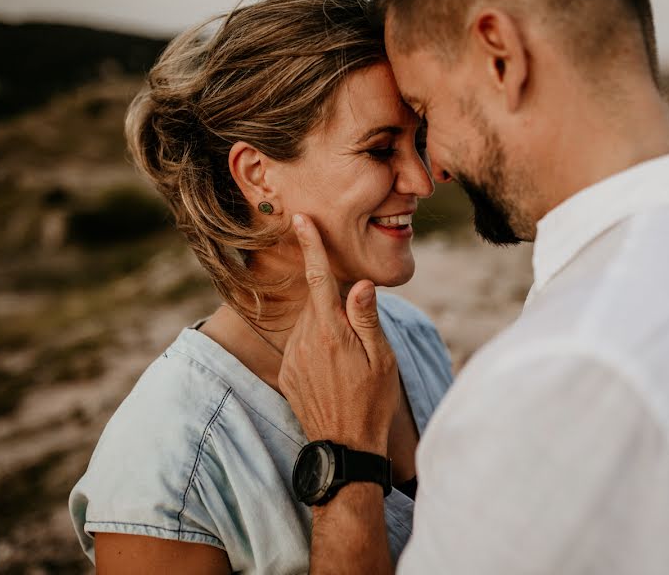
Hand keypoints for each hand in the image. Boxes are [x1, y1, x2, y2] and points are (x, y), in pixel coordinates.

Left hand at [278, 214, 399, 454]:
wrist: (344, 447)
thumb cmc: (371, 402)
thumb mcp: (381, 359)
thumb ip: (367, 318)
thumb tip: (361, 284)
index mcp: (331, 332)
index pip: (320, 279)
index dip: (311, 246)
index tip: (300, 220)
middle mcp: (305, 340)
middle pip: (318, 302)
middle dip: (336, 304)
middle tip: (359, 337)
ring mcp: (292, 357)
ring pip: (310, 323)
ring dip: (328, 327)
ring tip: (348, 362)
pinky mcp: (286, 372)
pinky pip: (302, 344)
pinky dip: (318, 346)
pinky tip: (334, 371)